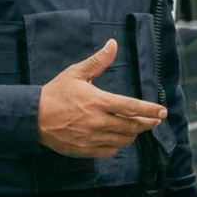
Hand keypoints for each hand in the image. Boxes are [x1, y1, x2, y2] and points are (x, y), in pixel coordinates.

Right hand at [37, 40, 167, 158]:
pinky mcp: (86, 149)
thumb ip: (98, 61)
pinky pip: (110, 151)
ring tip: (136, 129)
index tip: (162, 112)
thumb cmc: (55, 93)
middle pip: (132, 126)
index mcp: (99, 102)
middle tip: (155, 121)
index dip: (149, 110)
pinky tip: (118, 140)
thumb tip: (113, 44)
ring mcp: (93, 138)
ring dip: (133, 135)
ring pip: (123, 140)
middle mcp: (98, 122)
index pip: (131, 107)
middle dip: (147, 124)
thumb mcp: (76, 73)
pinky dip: (118, 146)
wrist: (34, 117)